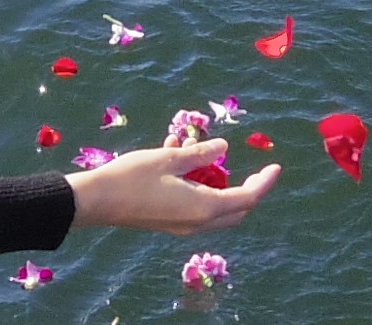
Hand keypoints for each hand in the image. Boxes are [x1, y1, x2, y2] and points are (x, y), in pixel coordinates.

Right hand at [67, 139, 282, 235]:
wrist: (96, 201)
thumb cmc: (133, 177)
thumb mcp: (170, 157)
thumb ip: (200, 153)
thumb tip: (224, 147)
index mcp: (203, 208)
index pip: (247, 198)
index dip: (263, 182)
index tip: (276, 165)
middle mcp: (196, 222)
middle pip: (236, 209)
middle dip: (249, 188)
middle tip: (254, 168)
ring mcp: (181, 225)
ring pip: (216, 208)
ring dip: (218, 181)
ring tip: (205, 150)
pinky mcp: (168, 222)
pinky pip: (194, 204)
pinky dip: (196, 183)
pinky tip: (178, 150)